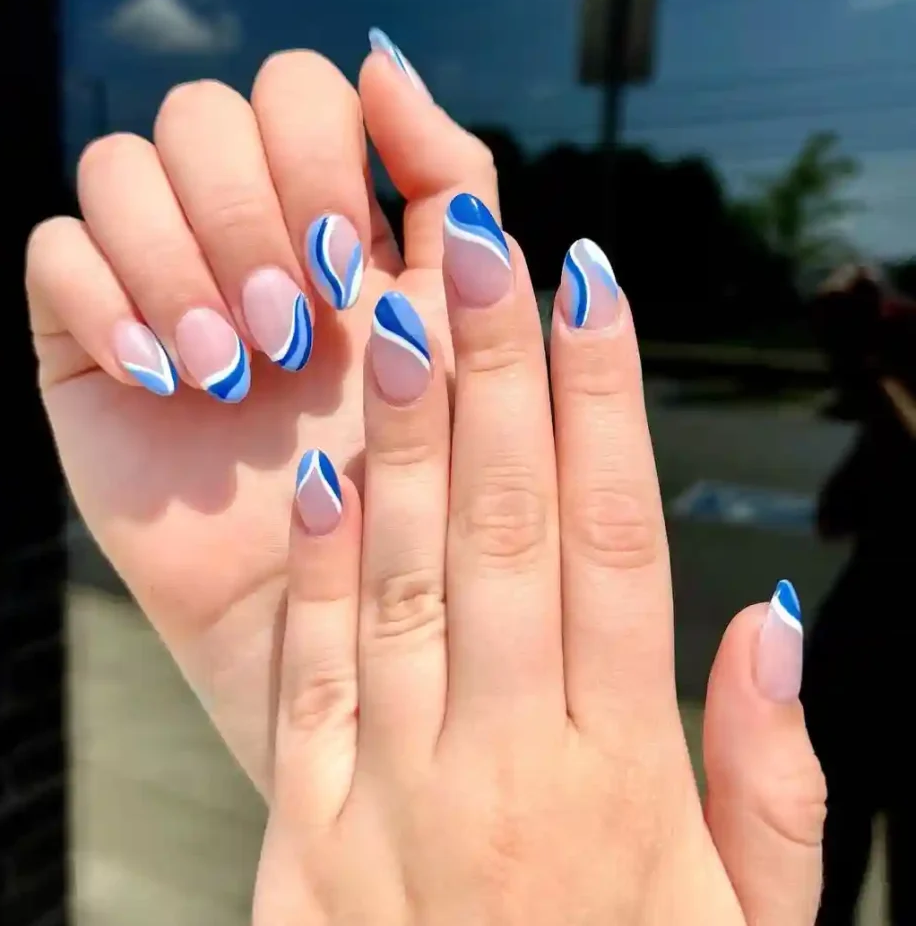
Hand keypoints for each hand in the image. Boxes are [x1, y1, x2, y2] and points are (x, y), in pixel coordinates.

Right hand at [26, 40, 496, 795]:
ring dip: (183, 259)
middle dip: (252, 210)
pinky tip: (164, 377)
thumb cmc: (419, 476)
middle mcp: (244, 235)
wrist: (337, 612)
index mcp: (334, 220)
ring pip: (123, 164)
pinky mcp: (88, 336)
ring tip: (234, 366)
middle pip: (207, 111)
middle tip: (294, 323)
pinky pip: (53, 250)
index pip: (300, 90)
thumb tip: (385, 58)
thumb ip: (449, 186)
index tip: (348, 249)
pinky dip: (108, 300)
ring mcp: (159, 279)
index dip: (320, 146)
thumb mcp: (462, 321)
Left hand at [258, 207, 824, 923]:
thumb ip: (772, 782)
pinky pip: (313, 677)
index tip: (591, 289)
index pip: (613, 540)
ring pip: (404, 575)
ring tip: (403, 316)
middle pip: (504, 525)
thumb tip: (771, 624)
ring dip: (406, 438)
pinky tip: (325, 472)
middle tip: (477, 245)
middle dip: (496, 369)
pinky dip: (319, 567)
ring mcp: (395, 794)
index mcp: (620, 777)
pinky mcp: (308, 836)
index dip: (603, 400)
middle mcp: (506, 762)